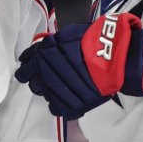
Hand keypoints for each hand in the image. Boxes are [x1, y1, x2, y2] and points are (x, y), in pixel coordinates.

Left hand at [15, 13, 142, 118]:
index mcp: (45, 54)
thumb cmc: (94, 41)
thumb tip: (38, 50)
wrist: (116, 57)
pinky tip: (67, 95)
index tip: (28, 69)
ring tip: (62, 84)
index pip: (26, 66)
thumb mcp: (69, 33)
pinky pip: (55, 108)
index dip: (26, 68)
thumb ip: (51, 43)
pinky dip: (59, 103)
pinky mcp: (70, 105)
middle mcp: (47, 72)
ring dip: (49, 90)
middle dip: (37, 79)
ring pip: (44, 94)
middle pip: (33, 83)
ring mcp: (58, 90)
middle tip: (46, 76)